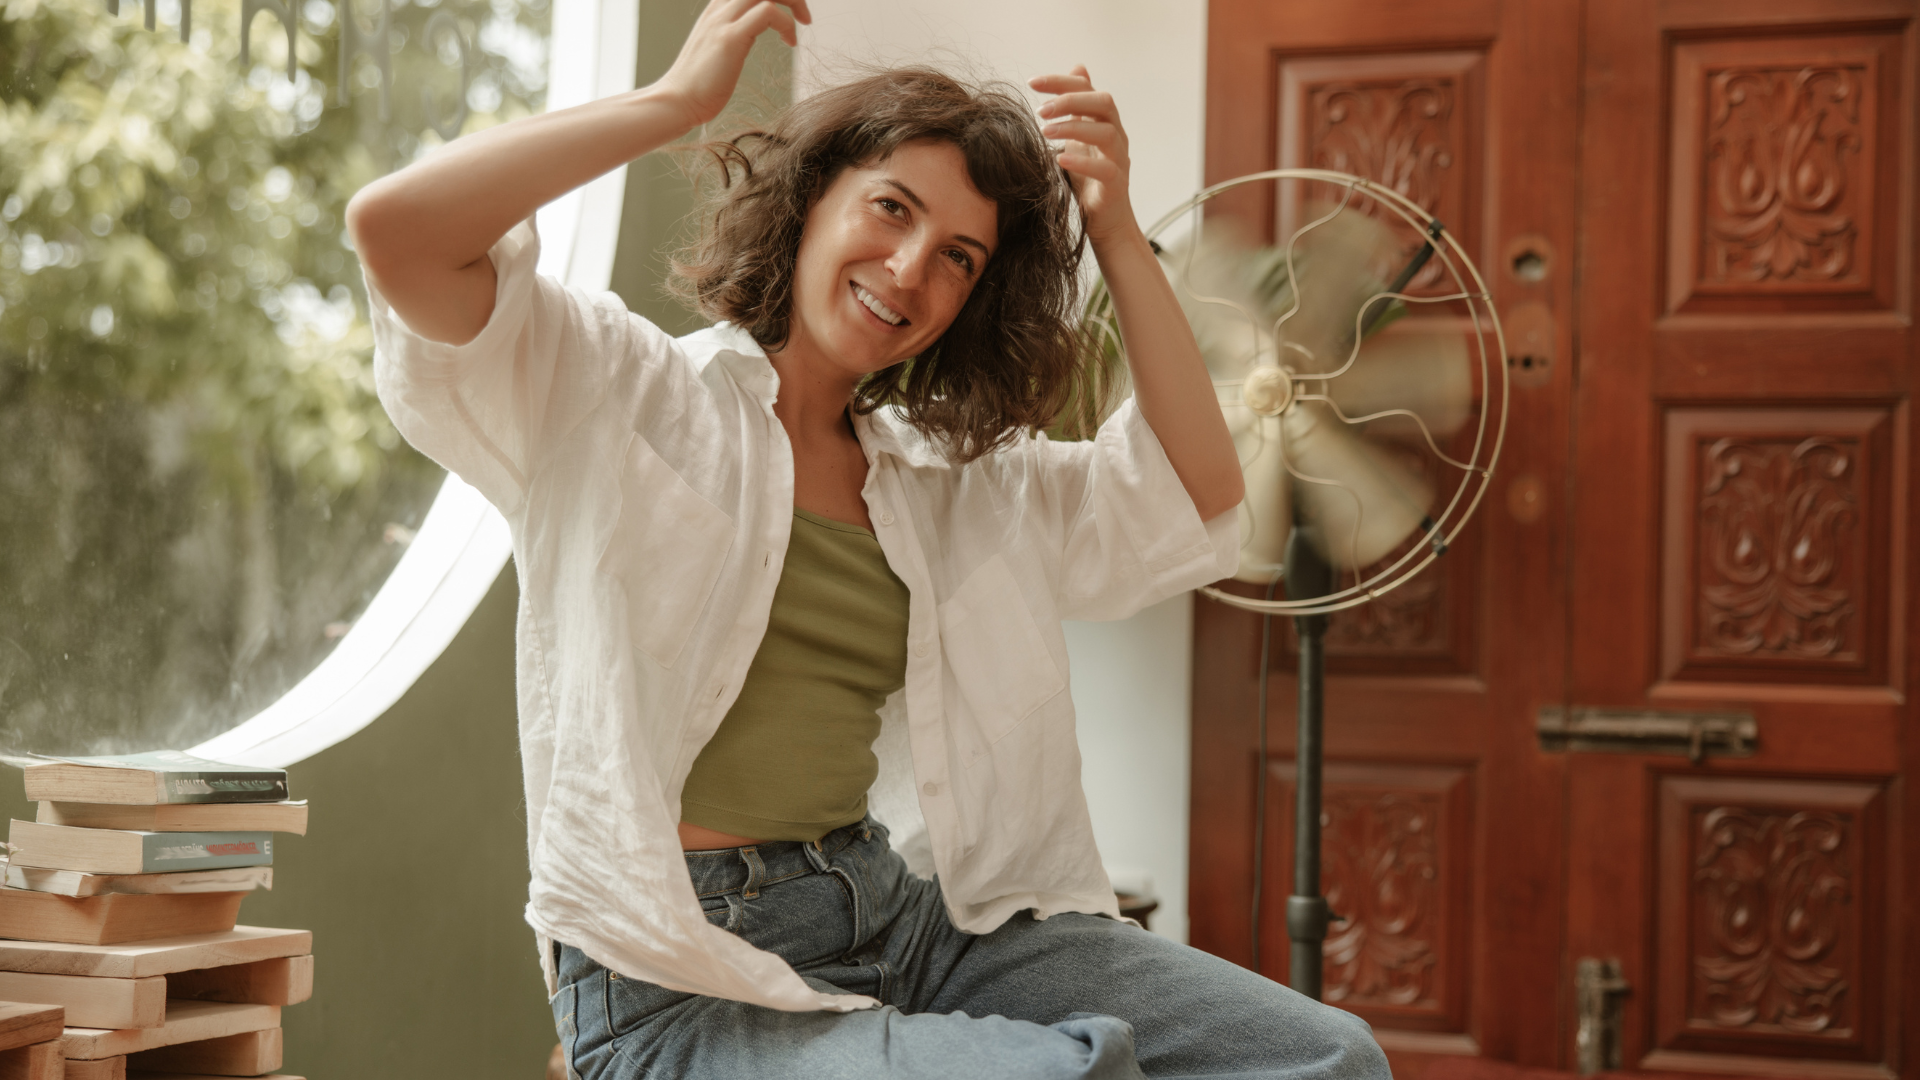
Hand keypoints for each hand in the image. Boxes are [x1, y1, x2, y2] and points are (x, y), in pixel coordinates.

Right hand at [657, 0, 810, 128]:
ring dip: (794, 1)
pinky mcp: (730, 38)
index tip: (792, 14)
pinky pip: (768, 13)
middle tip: (804, 17)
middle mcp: (719, 8)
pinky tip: (790, 42)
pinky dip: (787, 24)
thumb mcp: (719, 48)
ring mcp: (723, 20)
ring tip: (803, 24)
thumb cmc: (700, 84)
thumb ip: (735, 33)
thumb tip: (752, 33)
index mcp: (717, 8)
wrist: (678, 102)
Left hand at [1030, 66, 1137, 244]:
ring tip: (1045, 132)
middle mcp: (1115, 135)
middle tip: (1040, 110)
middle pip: (1104, 103)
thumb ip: (1076, 106)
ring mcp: (1119, 159)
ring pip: (1107, 132)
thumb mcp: (1078, 136)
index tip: (1032, 82)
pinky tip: (1060, 159)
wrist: (1105, 221)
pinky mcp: (1117, 184)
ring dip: (1074, 128)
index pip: (1088, 88)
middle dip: (1071, 100)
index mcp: (1103, 121)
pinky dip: (1083, 162)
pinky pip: (1106, 168)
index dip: (1061, 81)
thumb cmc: (1089, 178)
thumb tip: (1078, 67)